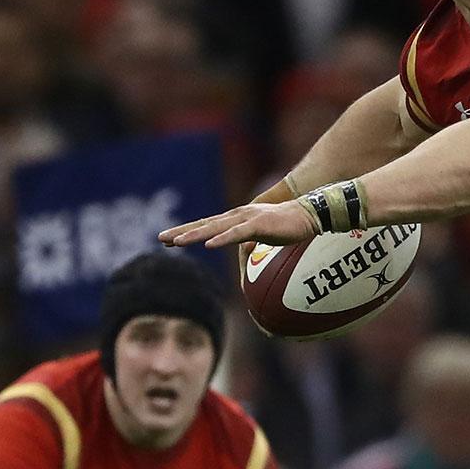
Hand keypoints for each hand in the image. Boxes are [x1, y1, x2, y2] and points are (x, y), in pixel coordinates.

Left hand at [160, 199, 316, 249]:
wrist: (308, 213)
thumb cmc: (287, 225)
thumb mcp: (263, 237)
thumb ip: (250, 244)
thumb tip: (245, 255)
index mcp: (235, 220)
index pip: (206, 226)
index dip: (186, 232)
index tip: (168, 239)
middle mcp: (236, 217)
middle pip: (204, 225)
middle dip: (181, 232)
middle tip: (160, 238)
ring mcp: (246, 220)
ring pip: (215, 229)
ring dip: (195, 235)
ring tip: (177, 242)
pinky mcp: (258, 225)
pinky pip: (237, 234)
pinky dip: (222, 238)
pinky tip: (209, 245)